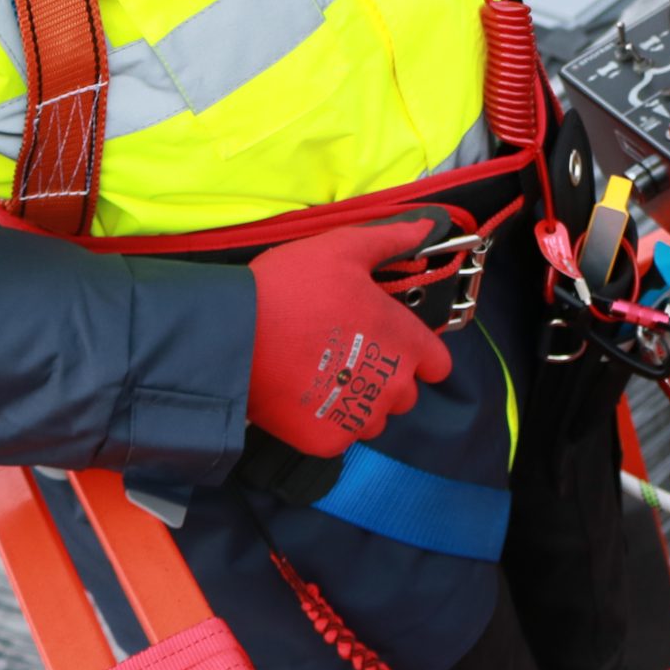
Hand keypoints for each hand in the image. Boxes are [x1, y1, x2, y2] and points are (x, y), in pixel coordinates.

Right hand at [247, 218, 453, 459]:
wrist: (231, 335)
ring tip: (324, 373)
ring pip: (373, 418)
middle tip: (348, 352)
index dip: (418, 353)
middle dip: (384, 376)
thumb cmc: (291, 286)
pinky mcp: (327, 441)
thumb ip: (392, 240)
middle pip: (405, 392)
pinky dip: (326, 422)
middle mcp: (392, 385)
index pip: (438, 364)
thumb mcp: (344, 248)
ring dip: (358, 401)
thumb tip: (427, 227)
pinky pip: (339, 436)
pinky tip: (304, 392)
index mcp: (405, 340)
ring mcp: (359, 417)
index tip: (390, 343)